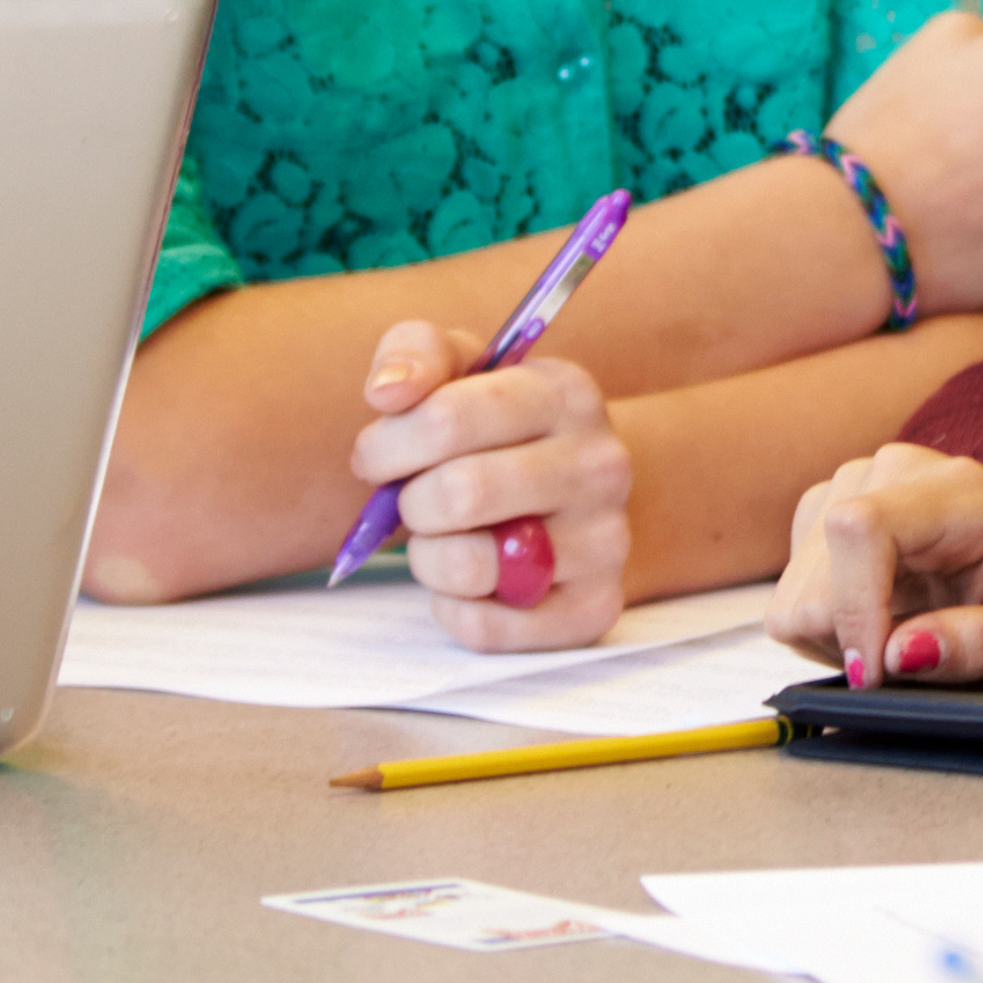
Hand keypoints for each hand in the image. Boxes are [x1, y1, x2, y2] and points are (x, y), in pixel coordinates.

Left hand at [356, 326, 628, 649]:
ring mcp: (606, 542)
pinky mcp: (593, 609)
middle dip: (407, 502)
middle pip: (458, 495)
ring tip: (443, 538)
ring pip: (470, 567)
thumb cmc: (500, 429)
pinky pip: (485, 629)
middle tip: (412, 499)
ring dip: (427, 556)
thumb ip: (418, 354)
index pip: (446, 418)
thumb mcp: (466, 371)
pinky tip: (470, 582)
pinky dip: (452, 609)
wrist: (584, 496)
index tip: (376, 456)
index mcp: (566, 393)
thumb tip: (387, 390)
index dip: (386, 443)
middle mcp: (600, 465)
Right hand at [768, 442, 982, 686]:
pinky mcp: (821, 513)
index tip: (874, 674)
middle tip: (911, 658)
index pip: (861, 529)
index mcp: (955, 491)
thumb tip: (900, 655)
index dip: (854, 609)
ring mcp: (848, 487)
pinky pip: (789, 596)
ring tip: (901, 634)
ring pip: (794, 594)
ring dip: (836, 637)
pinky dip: (824, 628)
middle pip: (817, 576)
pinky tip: (877, 620)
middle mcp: (890, 472)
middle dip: (852, 641)